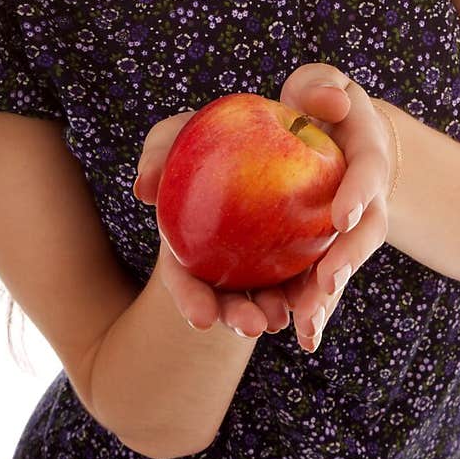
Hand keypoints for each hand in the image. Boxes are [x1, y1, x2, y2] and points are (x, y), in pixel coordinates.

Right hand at [134, 109, 291, 338]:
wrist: (256, 134)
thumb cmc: (205, 137)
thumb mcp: (177, 135)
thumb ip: (157, 152)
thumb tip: (144, 187)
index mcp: (188, 247)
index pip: (183, 280)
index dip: (190, 300)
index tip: (202, 319)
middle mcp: (223, 264)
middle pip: (227, 299)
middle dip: (238, 317)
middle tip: (255, 324)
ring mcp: (259, 264)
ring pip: (266, 295)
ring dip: (274, 309)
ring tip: (285, 315)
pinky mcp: (294, 252)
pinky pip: (301, 272)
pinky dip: (305, 286)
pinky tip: (315, 294)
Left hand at [277, 64, 396, 351]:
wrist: (331, 141)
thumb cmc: (317, 108)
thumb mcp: (318, 85)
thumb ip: (320, 85)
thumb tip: (332, 104)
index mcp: (362, 158)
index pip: (365, 174)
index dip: (359, 194)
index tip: (342, 217)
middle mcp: (364, 202)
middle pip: (363, 235)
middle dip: (347, 260)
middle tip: (327, 282)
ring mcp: (346, 234)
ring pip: (341, 268)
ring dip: (327, 297)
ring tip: (307, 324)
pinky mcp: (323, 256)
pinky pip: (319, 286)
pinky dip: (313, 311)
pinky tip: (304, 338)